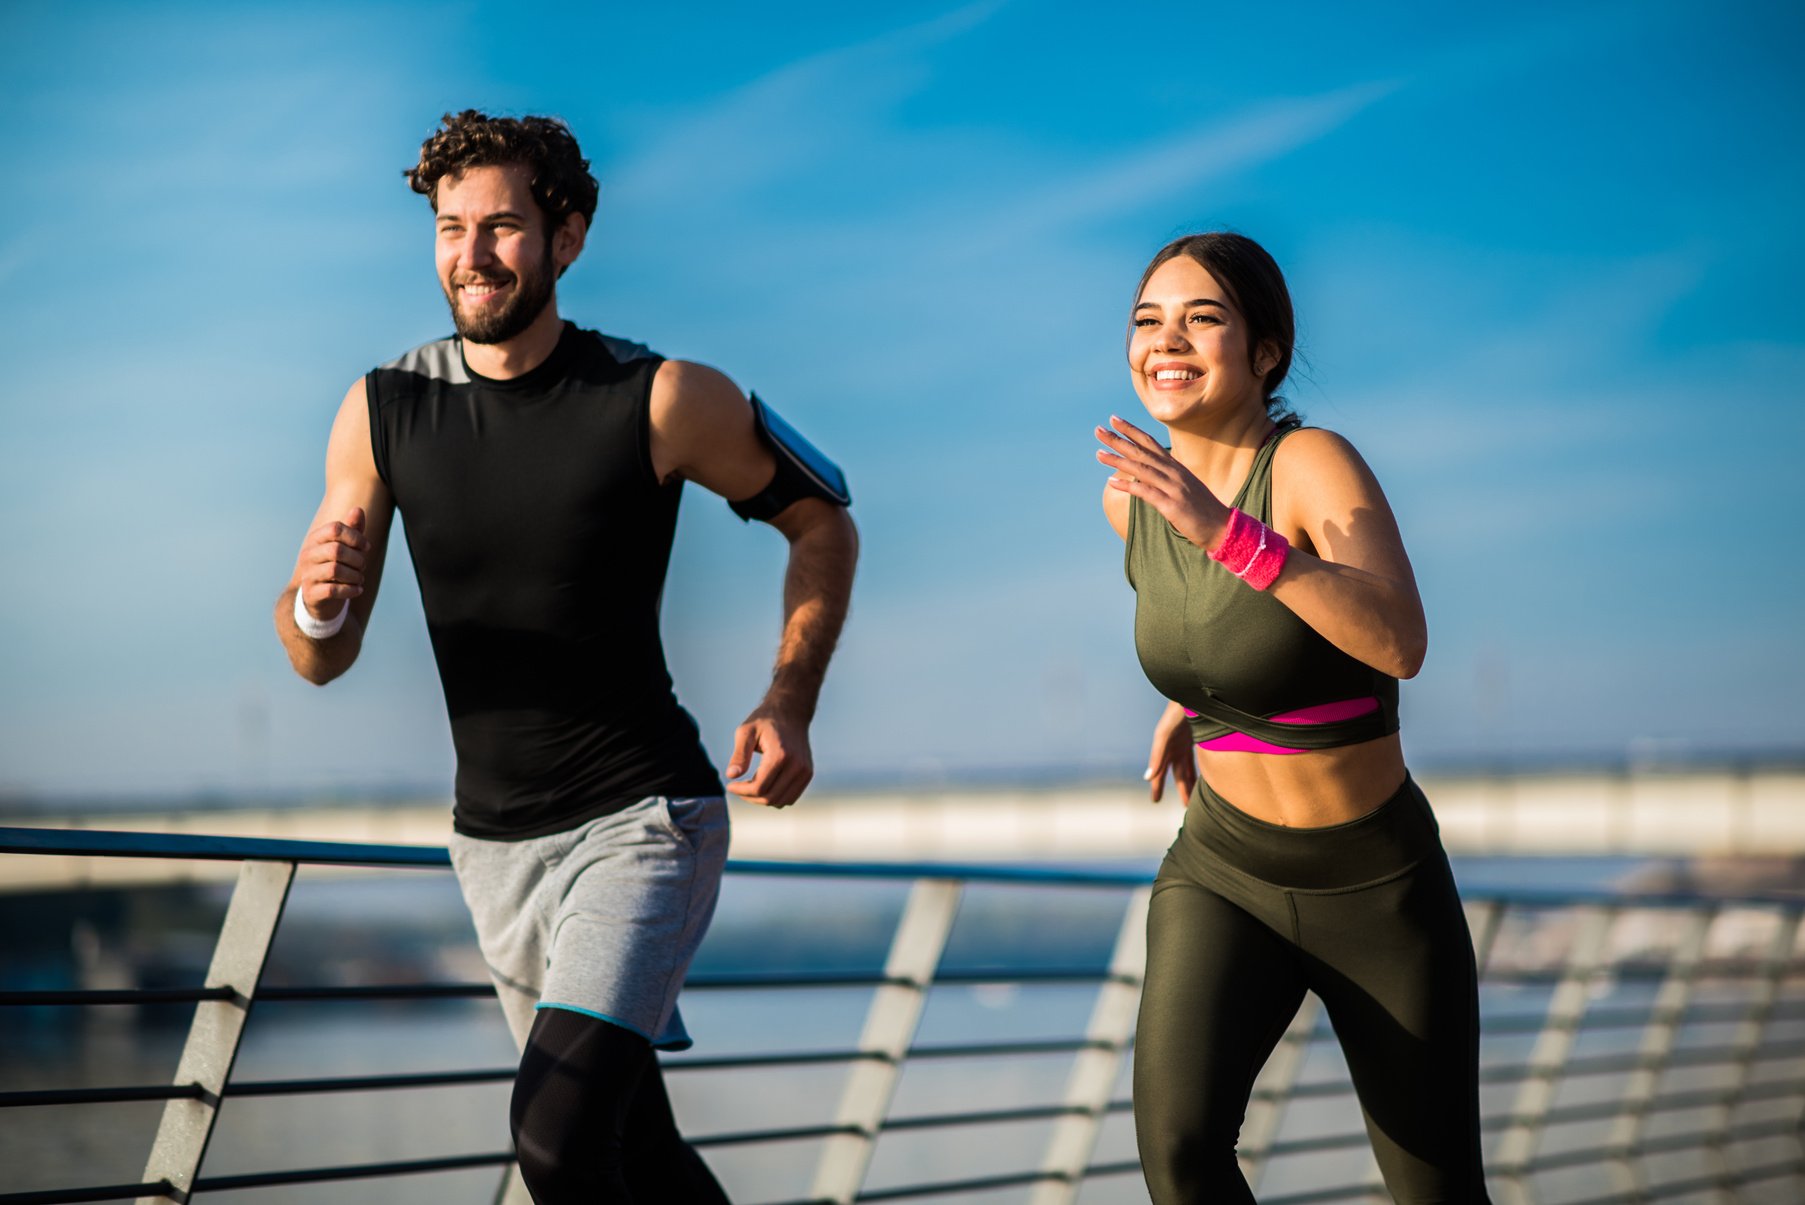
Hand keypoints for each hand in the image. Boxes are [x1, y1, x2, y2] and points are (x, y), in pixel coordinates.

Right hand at [294, 507, 369, 618]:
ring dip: (355, 575)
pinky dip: (350, 590)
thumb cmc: (335, 566)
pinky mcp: (311, 594)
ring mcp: (307, 575)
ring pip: (335, 570)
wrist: (318, 597)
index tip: (366, 547)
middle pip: (336, 550)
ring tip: (360, 578)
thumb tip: (358, 509)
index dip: (356, 537)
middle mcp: (307, 555)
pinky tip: (358, 590)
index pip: (335, 528)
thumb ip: (352, 529)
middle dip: (357, 558)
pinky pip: (332, 590)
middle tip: (362, 566)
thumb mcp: (345, 546)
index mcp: (315, 540)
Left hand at [725, 703, 813, 808]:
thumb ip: (739, 755)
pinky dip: (775, 798)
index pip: (759, 787)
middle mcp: (797, 765)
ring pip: (781, 801)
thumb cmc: (765, 720)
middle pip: (770, 798)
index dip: (741, 791)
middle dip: (749, 797)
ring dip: (762, 800)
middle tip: (737, 788)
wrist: (791, 712)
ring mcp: (805, 771)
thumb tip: (731, 776)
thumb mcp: (746, 732)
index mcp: (781, 755)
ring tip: (749, 787)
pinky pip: (790, 798)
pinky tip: (764, 786)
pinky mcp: (808, 774)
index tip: (729, 785)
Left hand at [1095, 416, 1230, 550]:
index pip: (1150, 443)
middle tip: (1098, 430)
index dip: (1131, 431)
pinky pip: (1146, 492)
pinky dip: (1128, 486)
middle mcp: (1174, 473)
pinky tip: (1111, 482)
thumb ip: (1165, 479)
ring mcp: (1173, 487)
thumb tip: (1144, 477)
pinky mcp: (1172, 504)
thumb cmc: (1201, 509)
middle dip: (1119, 440)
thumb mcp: (1183, 488)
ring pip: (1141, 469)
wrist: (1222, 527)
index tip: (1113, 420)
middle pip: (1142, 452)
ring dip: (1118, 460)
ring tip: (1099, 453)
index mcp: (1175, 467)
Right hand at [1144, 702, 1197, 803]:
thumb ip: (1157, 755)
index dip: (1158, 787)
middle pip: (1178, 774)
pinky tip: (1206, 778)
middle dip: (1181, 790)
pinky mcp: (1200, 738)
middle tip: (1185, 808)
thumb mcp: (1164, 734)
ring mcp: (1187, 743)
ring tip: (1196, 797)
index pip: (1161, 773)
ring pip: (1189, 769)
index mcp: (1165, 748)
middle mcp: (1175, 748)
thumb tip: (1148, 778)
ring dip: (1191, 783)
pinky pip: (1199, 760)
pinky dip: (1200, 770)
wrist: (1193, 694)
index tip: (1155, 801)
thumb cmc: (1176, 713)